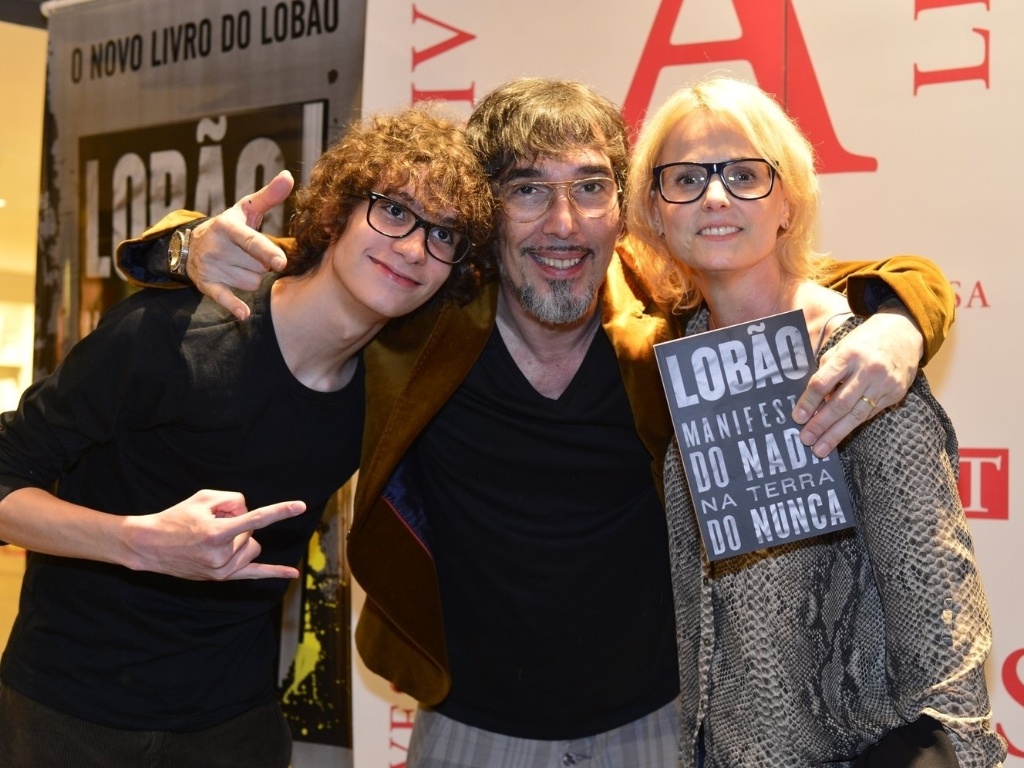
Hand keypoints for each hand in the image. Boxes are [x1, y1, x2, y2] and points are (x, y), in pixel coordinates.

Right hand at [121, 489, 306, 579]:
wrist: (148, 546)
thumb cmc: (175, 518)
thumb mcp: (203, 497)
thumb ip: (234, 499)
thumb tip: (250, 514)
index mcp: (217, 534)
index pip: (257, 519)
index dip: (281, 511)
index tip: (301, 505)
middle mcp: (222, 556)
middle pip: (251, 531)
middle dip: (237, 522)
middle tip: (210, 523)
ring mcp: (222, 570)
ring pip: (252, 547)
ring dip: (240, 539)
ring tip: (212, 538)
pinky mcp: (221, 578)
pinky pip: (253, 573)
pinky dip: (274, 572)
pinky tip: (293, 573)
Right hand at [187, 170, 293, 319]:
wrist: (192, 244)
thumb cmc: (230, 226)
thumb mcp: (246, 209)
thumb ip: (269, 196)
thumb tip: (289, 176)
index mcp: (228, 226)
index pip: (252, 241)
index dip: (267, 251)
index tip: (280, 262)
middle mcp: (217, 247)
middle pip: (259, 267)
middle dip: (261, 263)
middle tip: (248, 254)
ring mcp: (211, 266)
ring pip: (251, 282)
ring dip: (252, 277)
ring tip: (238, 264)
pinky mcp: (206, 283)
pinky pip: (224, 298)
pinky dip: (234, 305)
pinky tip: (244, 313)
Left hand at [792, 312, 923, 456]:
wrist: (904, 333)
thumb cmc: (864, 341)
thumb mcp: (841, 347)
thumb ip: (826, 372)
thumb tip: (813, 402)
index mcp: (848, 355)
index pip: (823, 383)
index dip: (808, 402)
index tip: (797, 418)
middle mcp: (867, 370)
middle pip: (840, 403)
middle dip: (821, 424)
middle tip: (806, 440)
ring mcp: (884, 384)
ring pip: (856, 415)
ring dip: (836, 433)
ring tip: (821, 448)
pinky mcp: (895, 394)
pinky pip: (869, 413)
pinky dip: (853, 425)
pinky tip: (840, 435)